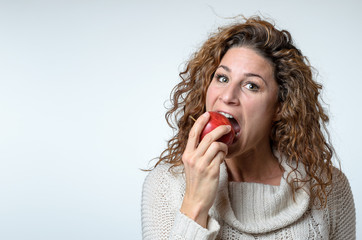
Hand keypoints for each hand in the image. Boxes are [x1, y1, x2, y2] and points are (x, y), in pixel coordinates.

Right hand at [180, 112, 229, 227]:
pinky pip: (221, 156)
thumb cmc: (195, 182)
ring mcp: (202, 165)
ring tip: (225, 148)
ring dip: (224, 145)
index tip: (207, 114)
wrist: (196, 200)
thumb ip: (196, 153)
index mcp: (187, 155)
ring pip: (216, 146)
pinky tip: (224, 157)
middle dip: (220, 129)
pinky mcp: (211, 171)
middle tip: (227, 127)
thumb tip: (207, 140)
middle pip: (207, 137)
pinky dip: (224, 154)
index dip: (200, 122)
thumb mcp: (191, 165)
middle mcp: (193, 158)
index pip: (193, 134)